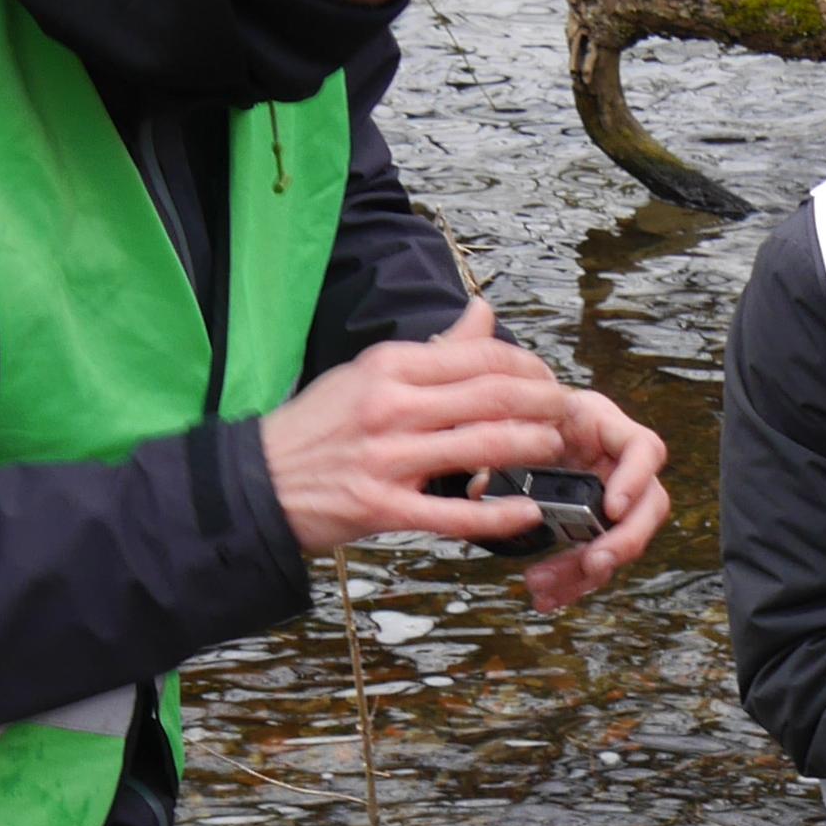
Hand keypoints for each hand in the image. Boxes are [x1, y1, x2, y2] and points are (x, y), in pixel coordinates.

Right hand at [259, 303, 580, 559]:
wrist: (258, 481)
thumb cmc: (320, 426)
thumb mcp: (370, 372)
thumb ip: (436, 349)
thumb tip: (484, 311)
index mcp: (390, 367)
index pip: (480, 357)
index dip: (529, 368)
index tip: (549, 380)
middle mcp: (391, 407)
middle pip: (491, 398)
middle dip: (543, 404)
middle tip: (567, 413)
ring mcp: (387, 459)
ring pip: (480, 448)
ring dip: (530, 448)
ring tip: (555, 450)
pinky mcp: (381, 508)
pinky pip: (452, 514)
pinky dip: (497, 515)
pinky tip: (528, 511)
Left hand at [519, 377, 670, 613]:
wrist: (520, 428)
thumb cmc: (522, 413)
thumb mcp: (512, 416)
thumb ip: (500, 443)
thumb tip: (479, 487)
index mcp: (605, 425)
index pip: (644, 448)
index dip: (635, 479)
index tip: (612, 508)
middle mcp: (620, 464)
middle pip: (650, 506)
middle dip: (623, 541)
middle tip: (593, 563)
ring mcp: (615, 498)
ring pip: (622, 542)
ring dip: (587, 572)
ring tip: (543, 587)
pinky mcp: (598, 526)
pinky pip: (597, 560)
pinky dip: (573, 584)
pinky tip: (546, 598)